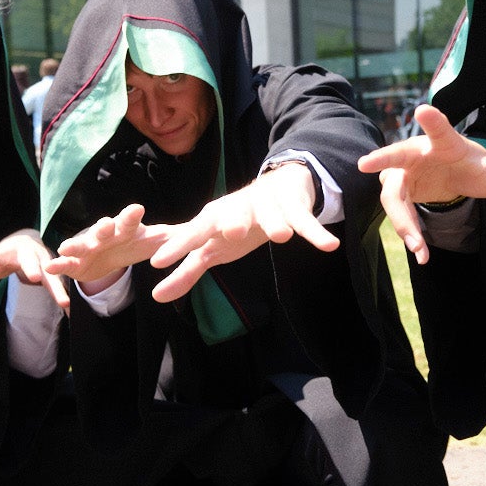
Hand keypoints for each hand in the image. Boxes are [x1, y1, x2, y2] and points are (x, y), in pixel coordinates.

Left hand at [0, 228, 69, 310]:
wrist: (29, 243)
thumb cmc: (4, 257)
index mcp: (9, 251)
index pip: (1, 252)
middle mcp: (29, 255)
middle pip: (31, 261)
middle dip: (34, 268)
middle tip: (36, 277)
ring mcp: (44, 264)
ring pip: (52, 276)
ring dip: (58, 289)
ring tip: (64, 303)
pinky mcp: (54, 275)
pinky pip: (60, 287)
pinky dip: (65, 298)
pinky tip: (71, 312)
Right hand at [45, 204, 171, 292]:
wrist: (108, 256)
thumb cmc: (133, 244)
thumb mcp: (153, 241)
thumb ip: (171, 237)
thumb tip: (197, 231)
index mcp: (124, 230)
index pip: (130, 221)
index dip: (132, 216)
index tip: (138, 209)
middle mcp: (104, 235)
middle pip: (103, 230)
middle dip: (103, 228)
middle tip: (104, 225)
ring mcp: (87, 247)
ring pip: (80, 245)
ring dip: (74, 244)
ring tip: (64, 246)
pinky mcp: (75, 263)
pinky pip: (66, 264)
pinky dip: (58, 266)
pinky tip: (50, 267)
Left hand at [147, 162, 339, 302]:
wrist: (274, 188)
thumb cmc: (234, 224)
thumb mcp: (210, 249)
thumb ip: (186, 273)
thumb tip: (157, 297)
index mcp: (213, 220)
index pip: (192, 234)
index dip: (177, 247)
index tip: (157, 261)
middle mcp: (237, 211)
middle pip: (231, 217)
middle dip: (230, 224)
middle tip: (229, 234)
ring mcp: (266, 208)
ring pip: (270, 216)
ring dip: (275, 223)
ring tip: (281, 236)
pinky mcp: (293, 210)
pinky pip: (305, 223)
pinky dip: (316, 233)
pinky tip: (328, 246)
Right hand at [358, 104, 485, 263]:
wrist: (445, 175)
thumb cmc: (474, 169)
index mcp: (448, 144)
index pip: (440, 128)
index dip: (433, 120)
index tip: (424, 109)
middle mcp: (419, 152)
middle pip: (398, 154)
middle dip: (383, 157)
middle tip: (366, 163)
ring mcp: (402, 172)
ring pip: (394, 196)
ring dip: (404, 222)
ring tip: (420, 249)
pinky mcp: (394, 192)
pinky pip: (396, 214)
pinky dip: (408, 233)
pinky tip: (422, 252)